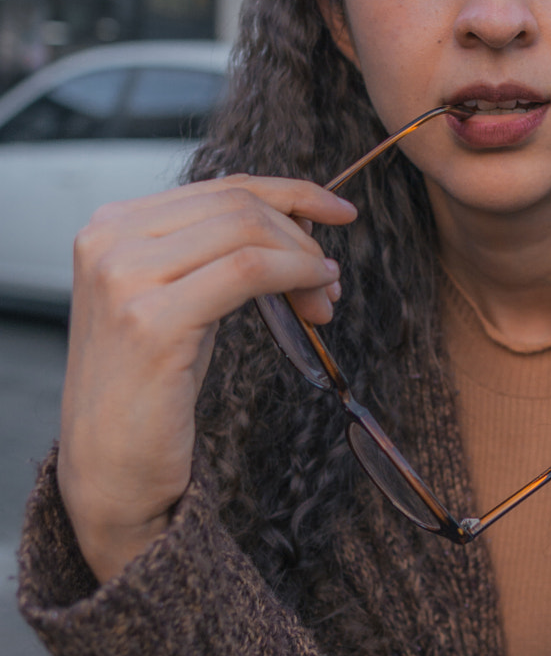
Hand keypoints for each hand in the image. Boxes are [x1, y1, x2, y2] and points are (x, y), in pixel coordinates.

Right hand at [57, 176, 356, 584]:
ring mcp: (124, 278)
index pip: (219, 188)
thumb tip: (287, 216)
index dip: (289, 193)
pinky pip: (247, 272)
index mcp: (110, 226)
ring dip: (303, 260)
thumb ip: (210, 251)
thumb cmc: (149, 386)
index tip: (337, 211)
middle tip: (330, 281)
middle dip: (300, 236)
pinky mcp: (151, 320)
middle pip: (237, 206)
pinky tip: (313, 299)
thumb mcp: (176, 297)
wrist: (109, 468)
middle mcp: (108, 241)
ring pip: (246, 232)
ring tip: (324, 299)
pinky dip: (294, 275)